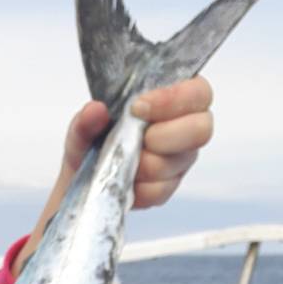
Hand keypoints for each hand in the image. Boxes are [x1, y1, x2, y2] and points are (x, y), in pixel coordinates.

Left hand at [14, 76, 213, 277]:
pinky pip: (161, 191)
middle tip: (137, 140)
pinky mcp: (168, 188)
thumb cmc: (92, 143)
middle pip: (201, 130)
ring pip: (177, 163)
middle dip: (163, 137)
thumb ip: (86, 118)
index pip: (198, 92)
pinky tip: (125, 180)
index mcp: (173, 98)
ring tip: (124, 161)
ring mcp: (180, 160)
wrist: (81, 181)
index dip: (174, 99)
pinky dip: (138, 188)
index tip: (138, 108)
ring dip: (145, 164)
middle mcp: (185, 127)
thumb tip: (95, 111)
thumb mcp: (83, 128)